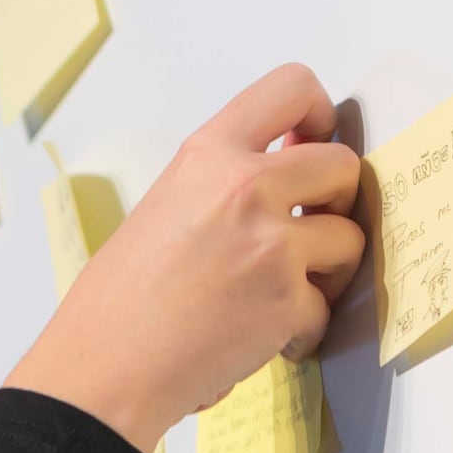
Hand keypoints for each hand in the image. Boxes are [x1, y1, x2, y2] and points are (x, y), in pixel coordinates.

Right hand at [0, 65, 368, 452]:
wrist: (104, 367)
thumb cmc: (117, 301)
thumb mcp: (164, 207)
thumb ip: (222, 187)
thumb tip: (282, 186)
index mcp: (208, 155)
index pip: (291, 86)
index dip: (319, 113)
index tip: (312, 143)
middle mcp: (245, 187)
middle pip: (343, 166)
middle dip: (336, 203)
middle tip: (308, 233)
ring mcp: (271, 245)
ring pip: (349, 239)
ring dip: (326, 272)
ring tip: (281, 296)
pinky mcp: (287, 301)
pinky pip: (325, 309)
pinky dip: (301, 331)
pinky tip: (261, 339)